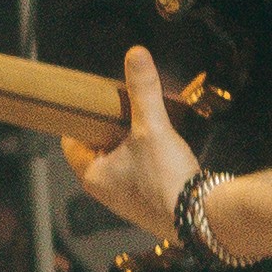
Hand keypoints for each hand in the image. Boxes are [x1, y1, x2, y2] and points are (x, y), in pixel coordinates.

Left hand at [63, 45, 198, 244]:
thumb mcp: (152, 127)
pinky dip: (145, 158)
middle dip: (110, 128)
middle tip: (123, 107)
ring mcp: (126, 200)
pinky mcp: (148, 203)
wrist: (200, 217)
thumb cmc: (166, 177)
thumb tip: (135, 54)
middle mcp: (104, 191)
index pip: (72, 143)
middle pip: (98, 149)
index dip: (80, 120)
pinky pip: (138, 173)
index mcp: (93, 175)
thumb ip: (143, 91)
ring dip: (130, 143)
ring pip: (119, 160)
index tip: (92, 102)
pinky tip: (162, 147)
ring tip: (144, 123)